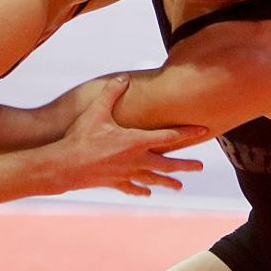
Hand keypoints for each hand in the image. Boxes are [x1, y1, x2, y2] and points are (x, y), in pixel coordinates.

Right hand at [59, 78, 205, 195]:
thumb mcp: (96, 111)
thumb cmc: (81, 138)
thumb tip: (123, 77)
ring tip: (179, 187)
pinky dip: (141, 190)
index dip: (187, 133)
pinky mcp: (115, 183)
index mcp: (136, 141)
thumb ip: (112, 93)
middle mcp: (136, 160)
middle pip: (167, 164)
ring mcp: (127, 174)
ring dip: (168, 182)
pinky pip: (133, 188)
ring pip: (153, 179)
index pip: (169, 136)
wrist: (66, 166)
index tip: (204, 131)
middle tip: (199, 167)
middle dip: (184, 165)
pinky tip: (147, 193)